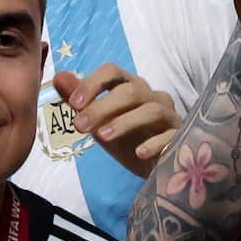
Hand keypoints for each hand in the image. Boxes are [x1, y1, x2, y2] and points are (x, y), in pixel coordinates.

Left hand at [53, 64, 180, 177]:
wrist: (156, 168)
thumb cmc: (128, 140)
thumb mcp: (99, 122)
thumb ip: (81, 100)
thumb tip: (59, 76)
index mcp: (131, 88)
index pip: (112, 71)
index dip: (93, 83)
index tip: (74, 103)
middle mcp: (153, 97)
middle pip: (131, 91)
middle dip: (102, 106)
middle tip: (79, 126)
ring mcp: (170, 116)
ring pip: (152, 110)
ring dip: (125, 122)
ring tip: (102, 138)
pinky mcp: (181, 137)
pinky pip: (171, 135)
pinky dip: (155, 142)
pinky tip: (139, 153)